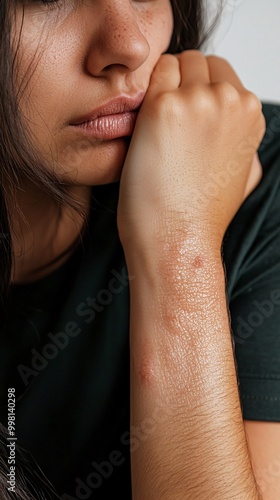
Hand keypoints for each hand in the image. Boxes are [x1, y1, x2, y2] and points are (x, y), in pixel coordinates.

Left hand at [117, 50, 264, 250]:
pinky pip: (149, 78)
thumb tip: (235, 123)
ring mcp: (199, 101)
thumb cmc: (202, 214)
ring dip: (161, 86)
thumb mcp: (244, 174)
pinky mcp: (164, 107)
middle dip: (181, 82)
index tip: (184, 116)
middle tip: (166, 120)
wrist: (177, 240)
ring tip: (153, 126)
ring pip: (174, 64)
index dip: (197, 91)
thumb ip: (243, 140)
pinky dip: (142, 95)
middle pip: (199, 62)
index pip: (221, 73)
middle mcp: (232, 100)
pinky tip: (141, 128)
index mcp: (252, 114)